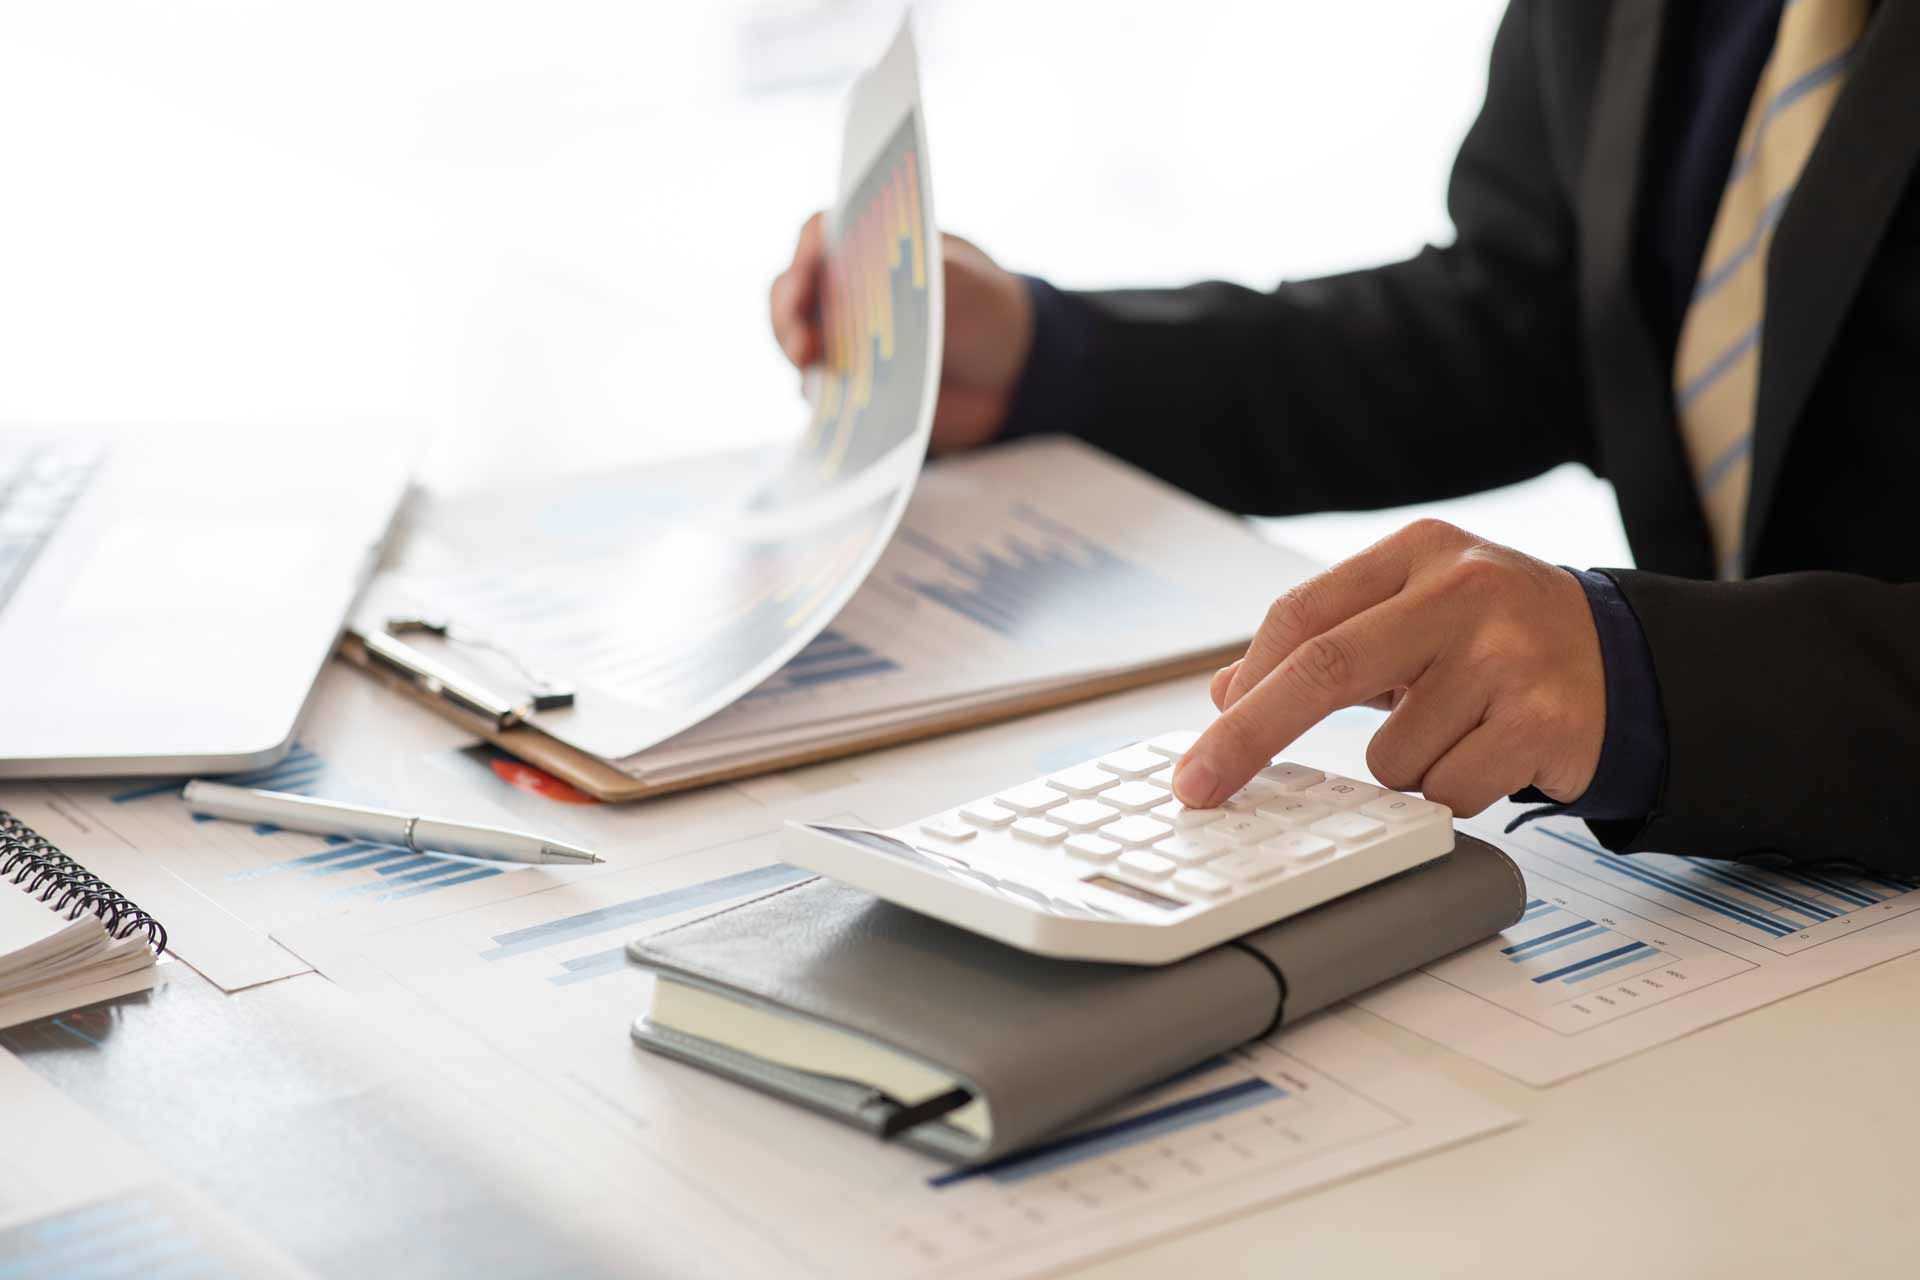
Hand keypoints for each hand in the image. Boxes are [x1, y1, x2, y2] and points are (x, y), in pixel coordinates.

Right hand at [769, 212, 1033, 451]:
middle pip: (790, 295)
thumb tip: (875, 282)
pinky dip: (820, 398)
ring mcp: (838, 339)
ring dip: (795, 356)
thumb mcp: (961, 279)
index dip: (803, 257)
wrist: (1003, 369)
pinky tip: (831, 407)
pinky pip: (820, 393)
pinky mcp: (847, 385)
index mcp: (865, 244)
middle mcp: (839, 288)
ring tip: (809, 368)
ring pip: (794, 343)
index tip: (806, 281)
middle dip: (788, 316)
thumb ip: (922, 272)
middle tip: (801, 343)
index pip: (816, 238)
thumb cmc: (979, 304)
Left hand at [1172, 520, 1605, 816]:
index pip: (1302, 616)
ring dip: (1405, 771)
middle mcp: (1465, 591)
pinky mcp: (1545, 720)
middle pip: (1324, 669)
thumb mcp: (1416, 612)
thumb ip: (1328, 641)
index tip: (1200, 748)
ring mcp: (1509, 654)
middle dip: (1249, 739)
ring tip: (1459, 733)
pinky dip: (1452, 792)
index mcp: (1421, 553)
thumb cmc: (1503, 639)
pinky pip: (1448, 791)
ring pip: (1391, 756)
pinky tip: (1492, 754)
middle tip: (1201, 787)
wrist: (1632, 663)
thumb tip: (1229, 693)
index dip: (1244, 688)